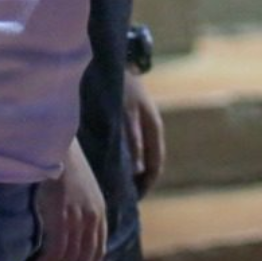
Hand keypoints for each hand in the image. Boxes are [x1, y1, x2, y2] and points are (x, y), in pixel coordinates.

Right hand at [19, 140, 105, 260]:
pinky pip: (53, 255)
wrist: (53, 140)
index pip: (96, 255)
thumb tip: (63, 232)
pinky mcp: (61, 217)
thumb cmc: (58, 161)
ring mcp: (78, 219)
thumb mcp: (77, 188)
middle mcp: (93, 219)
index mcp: (99, 213)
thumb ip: (77, 209)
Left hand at [124, 72, 164, 196]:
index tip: (132, 200)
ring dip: (128, 172)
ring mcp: (140, 125)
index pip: (155, 166)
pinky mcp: (128, 121)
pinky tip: (106, 164)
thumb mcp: (127, 115)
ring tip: (112, 186)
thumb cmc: (120, 87)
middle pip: (147, 164)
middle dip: (136, 182)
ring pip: (138, 156)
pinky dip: (121, 159)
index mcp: (154, 129)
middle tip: (120, 198)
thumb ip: (133, 141)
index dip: (146, 185)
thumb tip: (139, 170)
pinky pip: (129, 147)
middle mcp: (149, 130)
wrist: (113, 60)